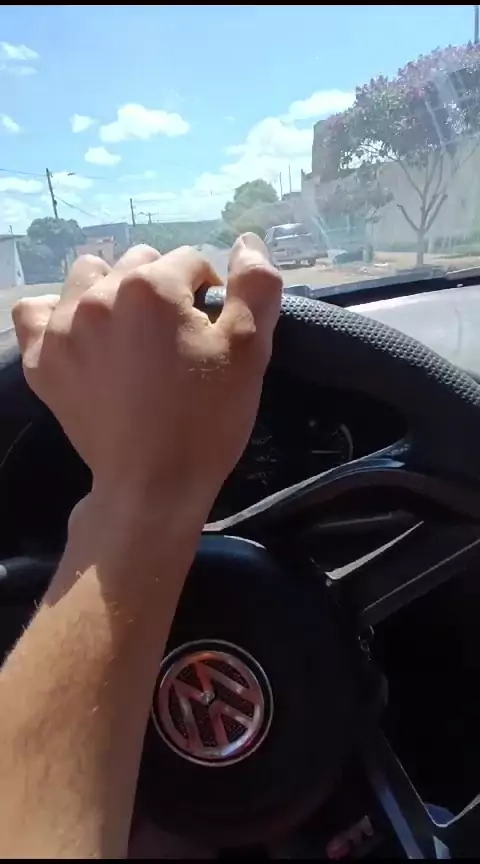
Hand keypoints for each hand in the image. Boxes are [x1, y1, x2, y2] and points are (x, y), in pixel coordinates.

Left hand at [12, 235, 281, 520]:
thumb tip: (247, 242)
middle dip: (163, 289)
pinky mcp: (41, 359)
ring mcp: (63, 326)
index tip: (211, 329)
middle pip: (139, 263)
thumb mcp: (249, 351)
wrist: (153, 485)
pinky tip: (82, 337)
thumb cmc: (206, 419)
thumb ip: (256, 286)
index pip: (189, 261)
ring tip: (130, 334)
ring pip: (89, 276)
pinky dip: (58, 316)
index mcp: (151, 287)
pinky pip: (37, 311)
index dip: (208, 292)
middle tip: (176, 338)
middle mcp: (99, 294)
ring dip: (112, 292)